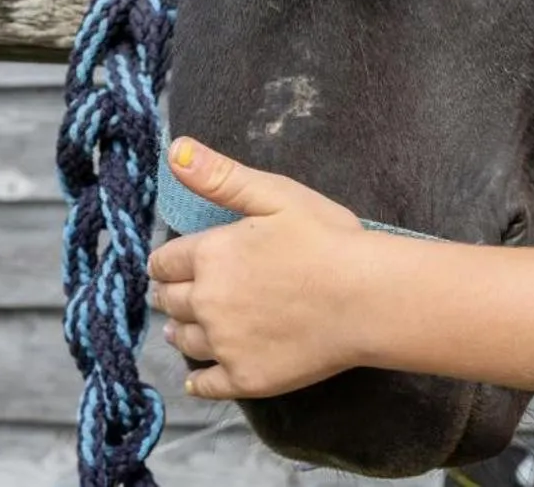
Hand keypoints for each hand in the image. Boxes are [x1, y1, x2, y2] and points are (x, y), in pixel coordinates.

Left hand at [145, 138, 366, 399]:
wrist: (368, 298)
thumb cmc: (329, 240)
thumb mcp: (277, 195)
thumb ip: (221, 176)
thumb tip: (175, 150)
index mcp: (211, 254)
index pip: (165, 262)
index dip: (167, 262)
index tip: (171, 266)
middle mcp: (207, 302)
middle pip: (170, 301)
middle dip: (172, 294)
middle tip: (180, 294)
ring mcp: (225, 344)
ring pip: (183, 340)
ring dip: (181, 331)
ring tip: (187, 329)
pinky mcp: (245, 377)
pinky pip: (206, 384)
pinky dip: (198, 380)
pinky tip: (200, 377)